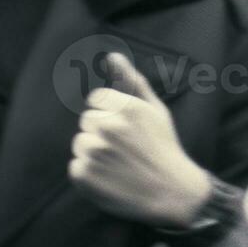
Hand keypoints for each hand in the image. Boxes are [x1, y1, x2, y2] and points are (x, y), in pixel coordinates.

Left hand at [69, 52, 212, 227]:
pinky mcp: (84, 175)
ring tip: (118, 163)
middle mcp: (109, 127)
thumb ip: (132, 81)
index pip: (97, 99)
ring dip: (94, 152)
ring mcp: (94, 152)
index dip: (111, 113)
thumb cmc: (163, 146)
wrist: (172, 191)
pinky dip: (90, 173)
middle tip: (125, 147)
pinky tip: (111, 177)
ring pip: (80, 142)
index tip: (127, 129)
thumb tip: (112, 55)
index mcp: (126, 107)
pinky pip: (75, 166)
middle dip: (101, 131)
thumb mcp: (155, 110)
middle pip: (87, 120)